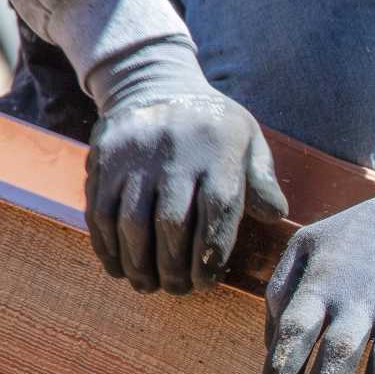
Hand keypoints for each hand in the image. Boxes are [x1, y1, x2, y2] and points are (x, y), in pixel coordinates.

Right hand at [84, 43, 287, 292]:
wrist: (155, 82)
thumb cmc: (213, 125)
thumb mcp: (249, 140)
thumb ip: (262, 179)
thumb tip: (275, 215)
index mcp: (217, 151)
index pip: (217, 211)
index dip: (212, 253)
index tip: (207, 281)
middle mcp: (174, 154)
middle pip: (170, 222)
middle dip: (173, 265)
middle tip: (179, 290)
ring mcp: (134, 157)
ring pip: (131, 221)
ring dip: (138, 262)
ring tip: (149, 285)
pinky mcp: (103, 159)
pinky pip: (99, 209)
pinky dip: (107, 245)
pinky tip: (119, 267)